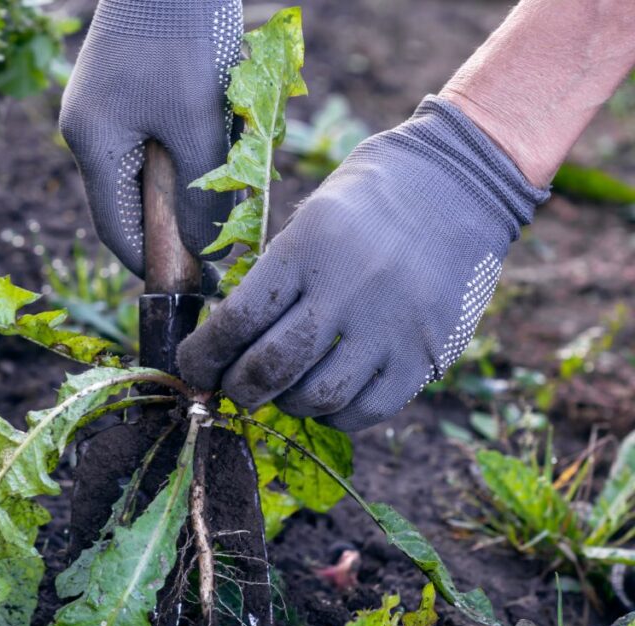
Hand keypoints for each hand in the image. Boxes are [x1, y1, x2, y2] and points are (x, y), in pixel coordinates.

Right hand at [59, 0, 242, 277]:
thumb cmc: (185, 35)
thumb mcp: (199, 123)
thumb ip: (200, 194)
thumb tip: (203, 251)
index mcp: (93, 144)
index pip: (118, 231)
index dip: (155, 263)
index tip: (195, 282)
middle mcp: (89, 132)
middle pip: (131, 204)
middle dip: (175, 223)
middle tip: (222, 237)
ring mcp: (104, 110)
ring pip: (146, 172)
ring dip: (185, 184)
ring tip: (227, 184)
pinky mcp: (124, 91)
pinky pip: (154, 140)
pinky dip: (184, 152)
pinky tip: (216, 142)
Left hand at [178, 96, 548, 430]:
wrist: (462, 182)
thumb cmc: (370, 198)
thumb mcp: (311, 215)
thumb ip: (275, 275)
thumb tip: (228, 341)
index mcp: (308, 245)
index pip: (238, 319)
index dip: (204, 355)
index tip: (193, 366)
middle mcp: (349, 287)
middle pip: (272, 366)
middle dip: (239, 387)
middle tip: (233, 387)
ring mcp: (392, 324)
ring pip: (318, 396)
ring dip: (286, 403)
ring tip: (283, 389)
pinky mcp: (427, 352)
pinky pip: (368, 409)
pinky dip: (336, 415)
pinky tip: (327, 397)